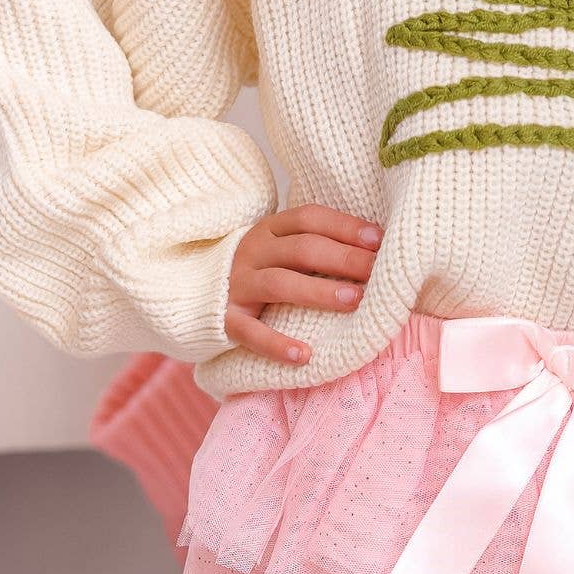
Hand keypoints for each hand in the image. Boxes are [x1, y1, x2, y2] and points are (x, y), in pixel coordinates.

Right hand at [224, 204, 383, 365]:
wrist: (195, 292)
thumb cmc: (261, 269)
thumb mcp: (283, 248)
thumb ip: (319, 245)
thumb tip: (376, 250)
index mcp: (270, 229)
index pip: (309, 218)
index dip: (345, 226)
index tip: (378, 240)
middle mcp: (252, 252)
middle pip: (302, 249)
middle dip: (344, 258)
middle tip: (377, 272)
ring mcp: (236, 285)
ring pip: (280, 284)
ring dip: (319, 291)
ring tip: (354, 300)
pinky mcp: (225, 319)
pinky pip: (250, 332)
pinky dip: (276, 344)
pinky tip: (304, 355)